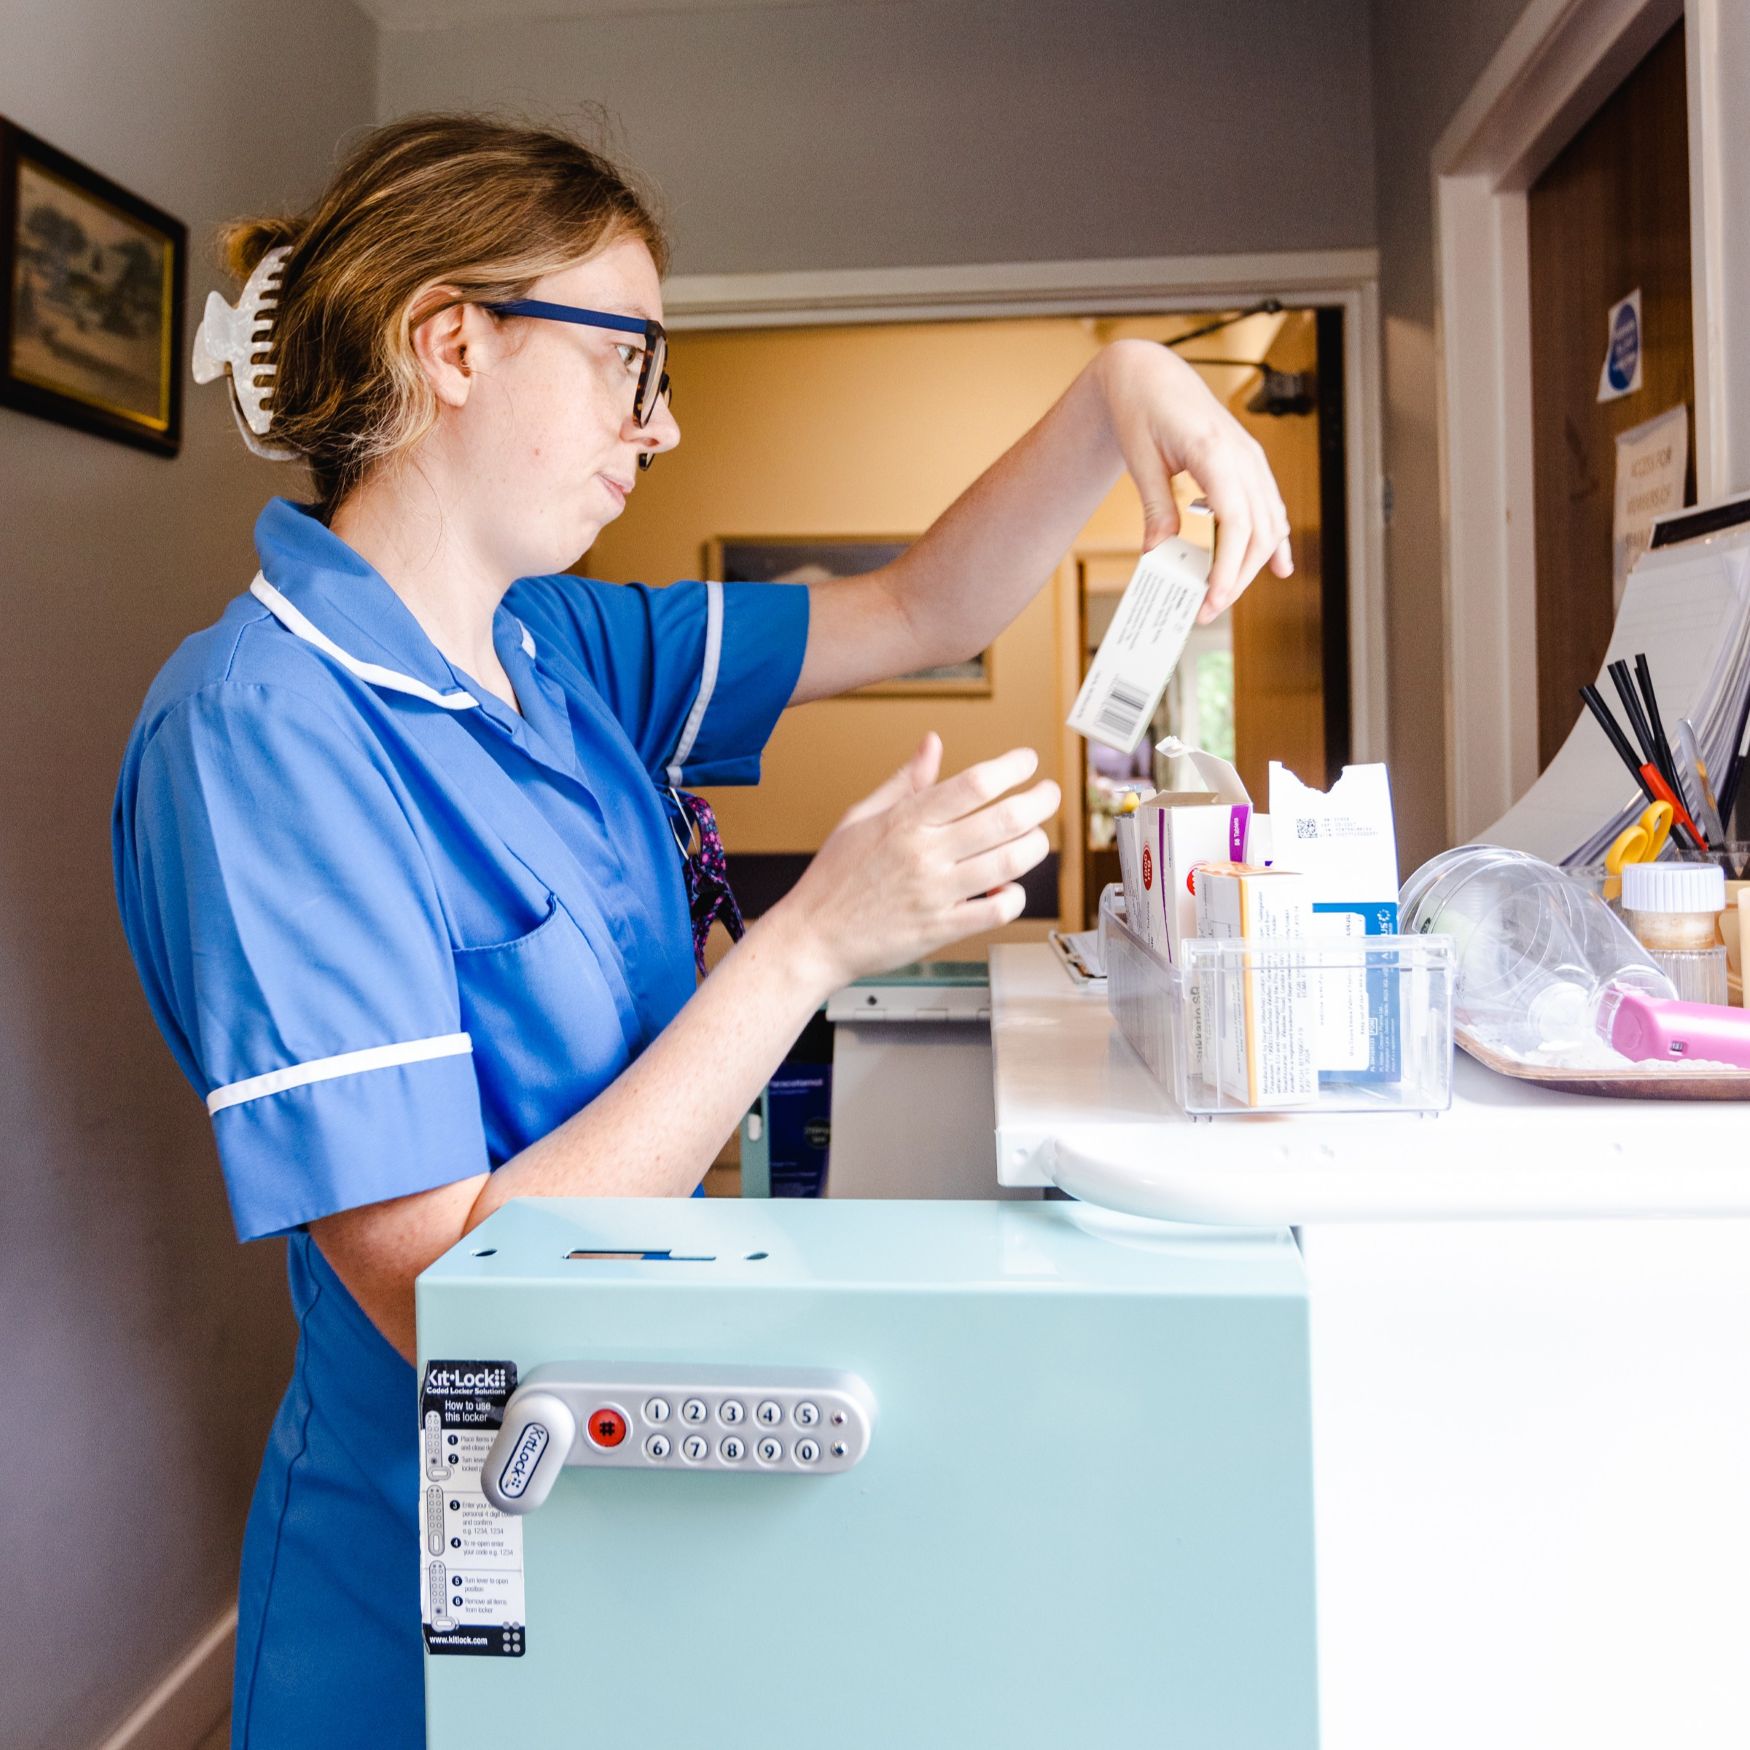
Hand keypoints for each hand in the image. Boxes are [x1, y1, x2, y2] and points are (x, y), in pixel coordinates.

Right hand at [774, 735, 1059, 991]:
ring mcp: (936, 893)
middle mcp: (924, 854)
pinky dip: (1016, 896)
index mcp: (906, 820)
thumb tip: (932, 743)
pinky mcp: (943, 929)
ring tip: (1035, 837)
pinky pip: (999, 911)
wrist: (813, 938)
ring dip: (1035, 846)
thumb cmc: (834, 878)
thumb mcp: (861, 817)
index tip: (1027, 761)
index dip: (1012, 767)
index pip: (974, 784)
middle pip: (1004, 819)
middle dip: (1040, 800)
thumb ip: (905, 781)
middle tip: (1048, 793)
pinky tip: (1008, 887)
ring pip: (1010, 862)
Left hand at [1095, 337, 1293, 621]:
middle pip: (1258, 530)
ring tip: (1229, 596)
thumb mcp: (1140, 461)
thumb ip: (1157, 508)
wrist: (1149, 374)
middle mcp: (1242, 455)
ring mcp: (1250, 458)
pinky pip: (1269, 506)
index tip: (1212, 599)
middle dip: (1237, 576)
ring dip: (1253, 564)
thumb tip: (1159, 554)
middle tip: (1208, 609)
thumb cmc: (1141, 407)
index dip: (1229, 567)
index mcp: (1216, 451)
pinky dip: (1272, 538)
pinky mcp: (1248, 462)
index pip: (1237, 523)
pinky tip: (1275, 565)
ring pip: (1269, 522)